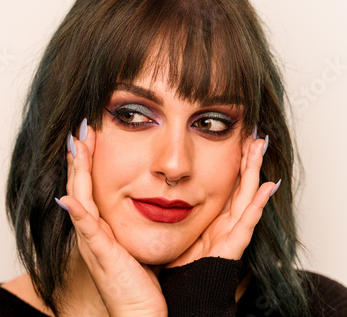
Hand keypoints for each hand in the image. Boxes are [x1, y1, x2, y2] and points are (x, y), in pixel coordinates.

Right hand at [57, 119, 166, 316]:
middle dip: (79, 156)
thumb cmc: (139, 278)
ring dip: (75, 173)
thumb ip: (127, 220)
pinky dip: (78, 214)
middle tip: (79, 129)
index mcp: (100, 226)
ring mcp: (93, 242)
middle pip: (79, 186)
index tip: (90, 134)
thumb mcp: (132, 241)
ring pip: (80, 200)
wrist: (139, 311)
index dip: (86, 160)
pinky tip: (70, 198)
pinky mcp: (101, 255)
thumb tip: (136, 199)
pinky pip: (88, 231)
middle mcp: (91, 231)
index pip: (89, 185)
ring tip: (75, 146)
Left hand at [167, 133, 278, 267]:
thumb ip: (173, 208)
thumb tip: (161, 187)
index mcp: (211, 217)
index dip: (232, 163)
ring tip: (260, 147)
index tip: (236, 139)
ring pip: (246, 196)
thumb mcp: (174, 227)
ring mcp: (230, 234)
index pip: (226, 184)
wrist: (178, 294)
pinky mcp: (231, 247)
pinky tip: (267, 187)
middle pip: (240, 185)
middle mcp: (224, 223)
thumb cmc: (174, 264)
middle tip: (252, 135)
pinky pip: (246, 223)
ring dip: (253, 171)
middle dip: (246, 160)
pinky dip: (257, 205)